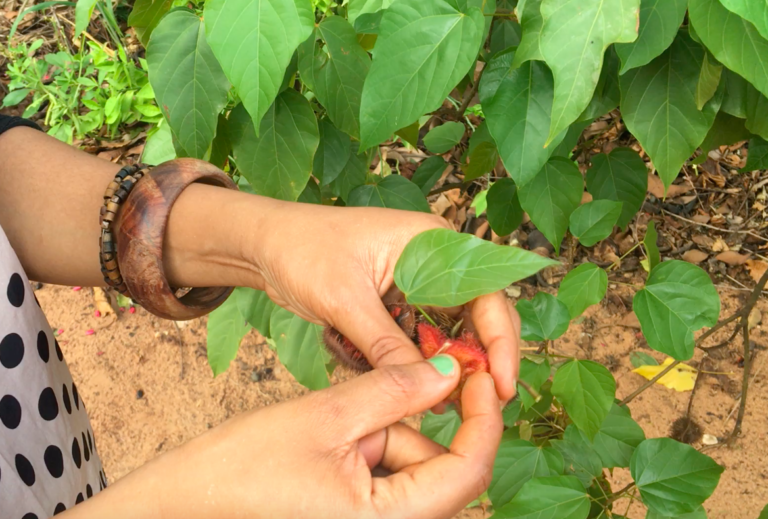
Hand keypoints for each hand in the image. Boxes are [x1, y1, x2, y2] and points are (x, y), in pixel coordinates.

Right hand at [63, 357, 502, 518]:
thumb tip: (452, 369)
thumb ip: (395, 390)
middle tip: (380, 384)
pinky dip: (372, 446)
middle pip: (441, 470)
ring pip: (413, 468)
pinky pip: (389, 476)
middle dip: (413, 422)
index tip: (478, 369)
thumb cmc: (241, 467)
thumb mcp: (326, 416)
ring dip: (386, 433)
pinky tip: (328, 437)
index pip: (469, 470)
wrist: (180, 504)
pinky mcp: (356, 517)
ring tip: (328, 424)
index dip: (483, 416)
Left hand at [250, 201, 521, 401]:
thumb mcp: (345, 299)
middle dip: (482, 357)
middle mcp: (432, 260)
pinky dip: (423, 361)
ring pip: (451, 329)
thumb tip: (428, 385)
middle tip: (485, 403)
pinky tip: (422, 389)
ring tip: (452, 405)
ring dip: (452, 364)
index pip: (486, 291)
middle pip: (477, 313)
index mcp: (431, 242)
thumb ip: (386, 343)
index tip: (500, 383)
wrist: (264, 245)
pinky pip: (423, 335)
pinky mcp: (397, 302)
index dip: (500, 339)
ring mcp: (416, 282)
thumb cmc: (303, 251)